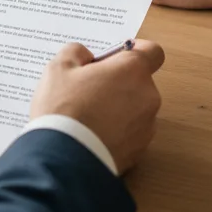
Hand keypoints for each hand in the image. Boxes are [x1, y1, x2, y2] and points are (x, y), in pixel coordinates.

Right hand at [31, 39, 164, 174]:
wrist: (64, 160)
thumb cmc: (63, 107)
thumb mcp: (59, 67)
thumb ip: (76, 52)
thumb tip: (86, 57)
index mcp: (132, 71)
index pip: (152, 52)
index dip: (136, 51)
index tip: (116, 57)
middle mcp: (147, 96)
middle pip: (139, 81)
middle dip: (118, 81)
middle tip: (88, 88)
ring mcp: (146, 127)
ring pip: (135, 108)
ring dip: (118, 107)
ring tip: (88, 116)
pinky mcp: (139, 152)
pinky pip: (130, 132)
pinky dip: (117, 131)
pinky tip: (92, 135)